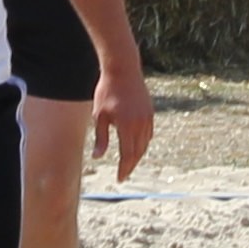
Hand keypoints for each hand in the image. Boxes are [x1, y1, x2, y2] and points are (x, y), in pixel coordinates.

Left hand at [88, 56, 156, 179]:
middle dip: (131, 165)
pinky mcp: (150, 112)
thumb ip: (101, 137)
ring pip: (145, 143)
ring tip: (128, 162)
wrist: (123, 69)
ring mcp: (147, 117)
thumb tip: (98, 157)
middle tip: (123, 174)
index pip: (128, 155)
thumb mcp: (99, 115)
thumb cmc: (107, 91)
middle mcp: (140, 124)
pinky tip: (136, 146)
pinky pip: (148, 133)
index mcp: (127, 126)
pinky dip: (142, 143)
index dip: (124, 169)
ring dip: (137, 155)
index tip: (119, 178)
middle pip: (138, 152)